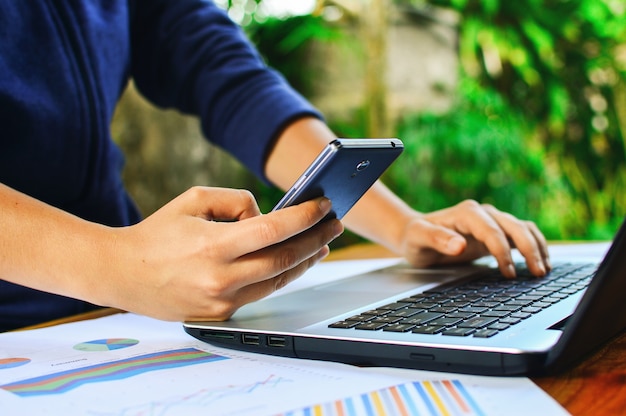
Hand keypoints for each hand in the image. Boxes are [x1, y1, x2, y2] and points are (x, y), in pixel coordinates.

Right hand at [103, 187, 342, 321]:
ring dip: (305, 261)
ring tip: (322, 243)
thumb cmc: (157, 233)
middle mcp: (221, 279)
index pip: (273, 230)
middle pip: (284, 259)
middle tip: (335, 224)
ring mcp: (222, 302)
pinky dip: (281, 275)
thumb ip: (236, 201)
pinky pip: (261, 292)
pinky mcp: (221, 314)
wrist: (122, 273)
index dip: (305, 217)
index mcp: (213, 247)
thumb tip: (267, 214)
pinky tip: (294, 261)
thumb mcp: (194, 199)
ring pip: (278, 281)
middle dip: (316, 239)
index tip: (324, 205)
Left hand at [398, 200, 549, 277]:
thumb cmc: (415, 237)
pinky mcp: (495, 232)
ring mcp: (491, 221)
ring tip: (543, 270)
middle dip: (529, 249)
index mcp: (466, 213)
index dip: (502, 251)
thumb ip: (437, 239)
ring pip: (522, 228)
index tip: (507, 272)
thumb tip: (460, 245)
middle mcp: (482, 213)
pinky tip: (540, 263)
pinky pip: (521, 235)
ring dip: (537, 247)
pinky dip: (534, 246)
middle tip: (537, 273)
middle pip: (514, 226)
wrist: (414, 234)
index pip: (493, 231)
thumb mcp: (417, 238)